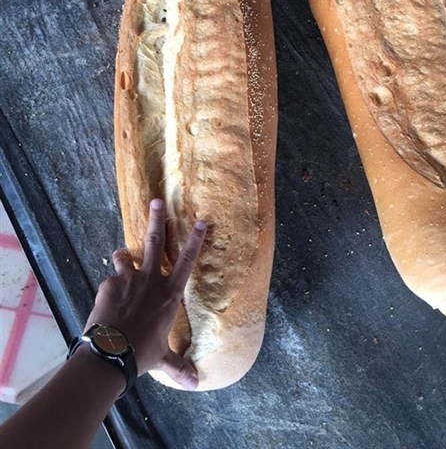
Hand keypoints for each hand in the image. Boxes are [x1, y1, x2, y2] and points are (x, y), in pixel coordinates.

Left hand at [84, 199, 205, 389]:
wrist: (111, 353)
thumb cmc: (143, 354)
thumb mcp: (162, 359)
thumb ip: (178, 366)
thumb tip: (195, 382)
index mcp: (169, 294)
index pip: (186, 262)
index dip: (195, 240)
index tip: (201, 220)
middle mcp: (151, 280)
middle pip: (155, 243)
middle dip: (157, 220)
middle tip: (156, 201)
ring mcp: (129, 279)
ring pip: (126, 256)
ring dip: (124, 255)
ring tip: (122, 255)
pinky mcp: (109, 283)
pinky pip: (110, 280)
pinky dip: (110, 285)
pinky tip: (107, 299)